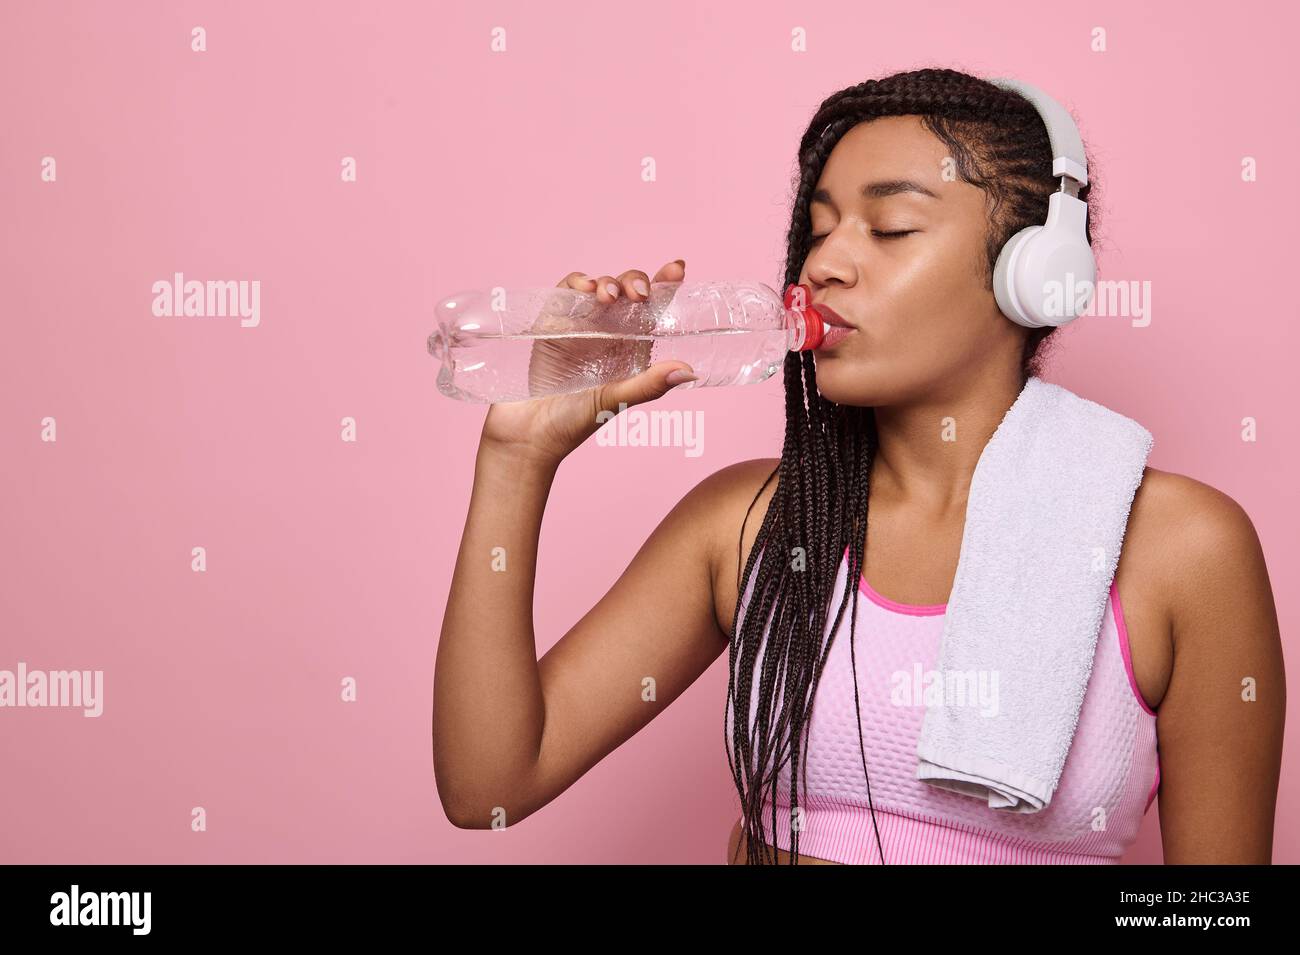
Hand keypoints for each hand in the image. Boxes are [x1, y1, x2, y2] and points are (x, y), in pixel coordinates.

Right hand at [480, 259, 695, 466]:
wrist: (527, 435)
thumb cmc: (572, 424)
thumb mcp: (616, 402)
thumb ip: (649, 386)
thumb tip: (689, 371)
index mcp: (631, 350)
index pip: (654, 311)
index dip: (666, 285)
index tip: (677, 268)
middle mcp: (608, 333)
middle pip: (628, 291)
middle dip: (636, 282)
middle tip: (638, 294)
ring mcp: (579, 325)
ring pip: (600, 287)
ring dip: (609, 282)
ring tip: (609, 296)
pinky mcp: (552, 322)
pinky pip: (566, 292)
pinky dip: (577, 283)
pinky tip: (585, 288)